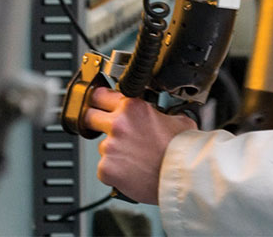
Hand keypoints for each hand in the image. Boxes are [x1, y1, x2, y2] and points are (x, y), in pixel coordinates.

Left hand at [82, 87, 196, 204]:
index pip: (101, 95)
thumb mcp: (177, 119)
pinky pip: (104, 167)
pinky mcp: (106, 169)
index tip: (99, 104)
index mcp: (132, 107)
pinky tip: (131, 171)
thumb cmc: (182, 151)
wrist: (183, 177)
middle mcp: (118, 124)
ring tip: (134, 158)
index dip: (100, 100)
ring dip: (113, 151)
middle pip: (89, 116)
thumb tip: (162, 114)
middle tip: (105, 129)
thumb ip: (161, 113)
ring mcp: (110, 147)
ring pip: (102, 146)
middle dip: (95, 121)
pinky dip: (114, 171)